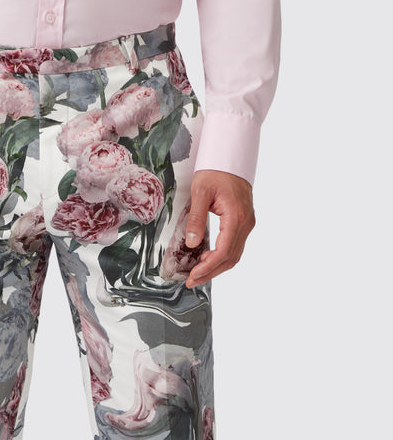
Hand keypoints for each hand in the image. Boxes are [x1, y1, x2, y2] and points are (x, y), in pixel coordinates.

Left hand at [183, 169, 255, 287]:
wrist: (230, 158)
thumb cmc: (216, 171)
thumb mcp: (200, 193)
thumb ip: (196, 219)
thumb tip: (192, 243)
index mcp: (236, 217)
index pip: (223, 251)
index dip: (208, 267)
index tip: (193, 276)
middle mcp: (246, 223)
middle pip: (230, 258)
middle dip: (211, 272)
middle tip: (192, 281)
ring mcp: (247, 223)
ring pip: (234, 254)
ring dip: (217, 267)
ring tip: (197, 273)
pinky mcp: (244, 222)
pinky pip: (235, 246)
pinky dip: (222, 256)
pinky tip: (206, 258)